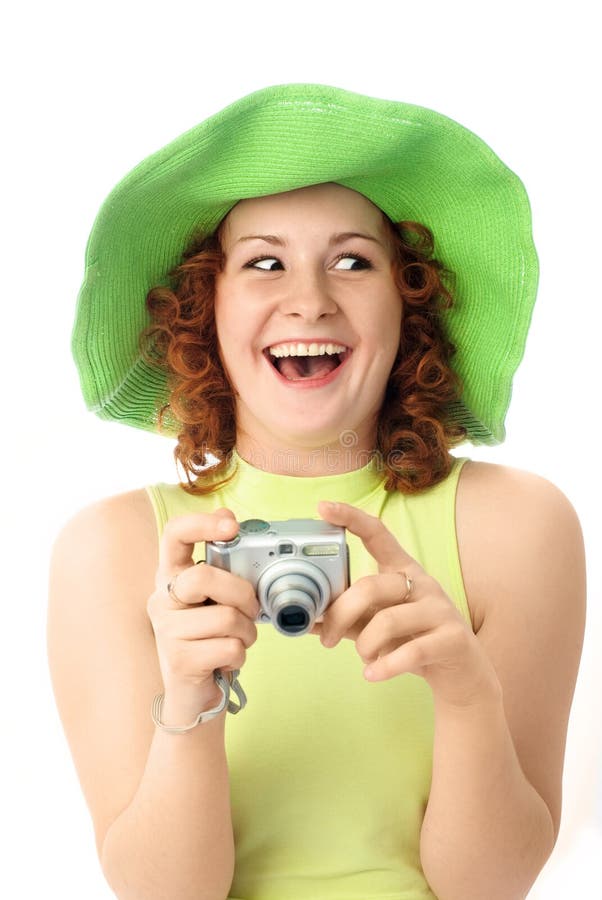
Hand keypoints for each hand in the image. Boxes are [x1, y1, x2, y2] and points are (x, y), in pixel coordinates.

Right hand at [147, 507, 259, 715]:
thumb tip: (231, 519)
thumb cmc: (212, 639)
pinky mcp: (180, 661)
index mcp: (173, 576)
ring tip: (237, 640)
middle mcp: (162, 599)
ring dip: (247, 632)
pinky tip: (227, 661)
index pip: (174, 535)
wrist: (196, 695)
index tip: (231, 525)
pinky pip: (229, 648)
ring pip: (226, 617)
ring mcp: (166, 631)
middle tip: (251, 610)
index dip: (201, 524)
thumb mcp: (218, 598)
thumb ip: (224, 566)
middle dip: (241, 594)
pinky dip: (240, 655)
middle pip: (203, 577)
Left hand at [313, 501, 499, 708]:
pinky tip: (373, 675)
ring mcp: (441, 609)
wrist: (463, 674)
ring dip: (365, 646)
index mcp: (402, 571)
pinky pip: (410, 651)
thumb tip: (305, 620)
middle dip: (340, 614)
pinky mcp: (453, 639)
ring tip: (364, 660)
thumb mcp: (377, 625)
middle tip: (326, 639)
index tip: (323, 507)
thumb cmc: (414, 641)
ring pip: (388, 621)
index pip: (378, 534)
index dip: (351, 518)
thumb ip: (347, 618)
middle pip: (371, 586)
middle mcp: (423, 583)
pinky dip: (384, 667)